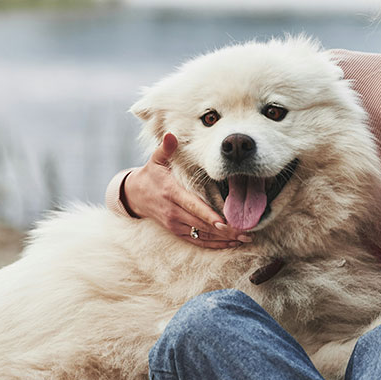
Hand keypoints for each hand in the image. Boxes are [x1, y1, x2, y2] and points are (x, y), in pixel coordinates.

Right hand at [122, 133, 249, 248]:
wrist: (135, 195)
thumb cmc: (151, 174)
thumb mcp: (156, 159)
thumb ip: (165, 148)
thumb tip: (170, 135)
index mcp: (172, 193)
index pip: (193, 206)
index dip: (209, 216)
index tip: (225, 223)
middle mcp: (173, 212)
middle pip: (202, 224)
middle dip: (224, 230)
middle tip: (246, 232)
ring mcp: (175, 224)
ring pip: (202, 235)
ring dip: (223, 239)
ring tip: (244, 239)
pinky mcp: (177, 232)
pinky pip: (197, 241)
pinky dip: (214, 244)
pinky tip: (230, 243)